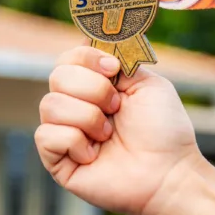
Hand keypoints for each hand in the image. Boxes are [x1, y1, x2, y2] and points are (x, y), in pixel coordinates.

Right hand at [35, 45, 200, 214]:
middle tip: (116, 106)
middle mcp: (77, 104)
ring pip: (50, 105)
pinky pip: (46, 136)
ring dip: (88, 117)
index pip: (69, 58)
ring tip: (109, 134)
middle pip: (57, 76)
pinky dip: (75, 142)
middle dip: (93, 89)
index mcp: (96, 84)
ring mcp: (66, 130)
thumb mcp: (147, 83)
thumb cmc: (163, 128)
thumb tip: (93, 43)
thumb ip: (120, 61)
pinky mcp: (58, 159)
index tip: (113, 69)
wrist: (168, 171)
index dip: (87, 57)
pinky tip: (94, 154)